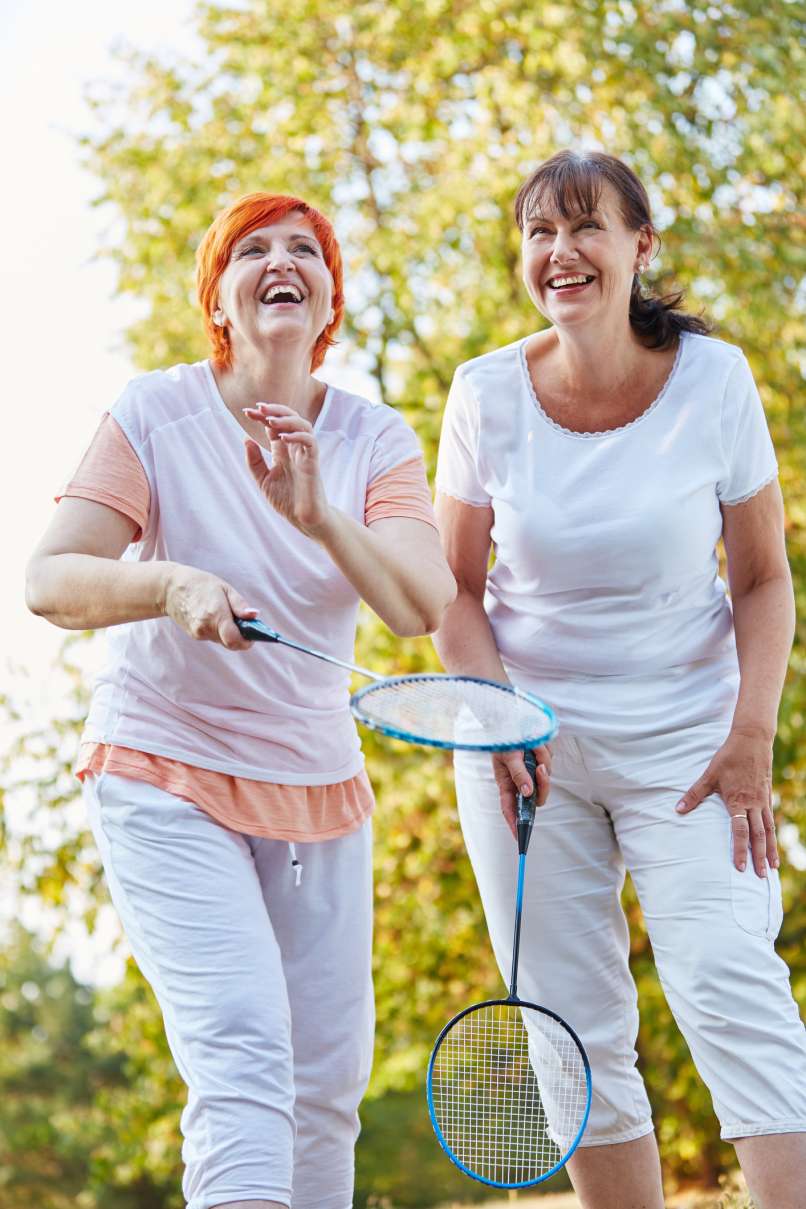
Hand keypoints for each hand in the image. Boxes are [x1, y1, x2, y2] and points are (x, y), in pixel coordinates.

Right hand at [163, 565, 256, 648]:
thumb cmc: (200, 584)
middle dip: (240, 636)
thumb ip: (239, 605)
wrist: (170, 588)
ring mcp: (198, 633)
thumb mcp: (224, 588)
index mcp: (215, 615)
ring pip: (222, 641)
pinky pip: (213, 637)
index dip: (247, 641)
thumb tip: (254, 616)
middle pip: (231, 643)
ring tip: (226, 615)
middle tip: (244, 622)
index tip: (253, 635)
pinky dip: (219, 631)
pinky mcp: (195, 635)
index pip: (235, 640)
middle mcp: (206, 628)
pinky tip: (215, 616)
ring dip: (229, 633)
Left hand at [243, 402, 331, 537]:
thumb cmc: (287, 501)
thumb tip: (245, 438)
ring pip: (303, 425)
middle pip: (290, 419)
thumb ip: (254, 461)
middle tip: (258, 408)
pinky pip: (310, 443)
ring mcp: (305, 454)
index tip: (247, 412)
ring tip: (271, 420)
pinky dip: (298, 436)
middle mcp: (295, 449)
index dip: (263, 416)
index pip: (274, 426)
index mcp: (283, 451)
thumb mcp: (263, 480)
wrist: (303, 520)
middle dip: (275, 411)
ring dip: (287, 419)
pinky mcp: (313, 463)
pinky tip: (283, 438)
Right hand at [492, 744, 551, 839]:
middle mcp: (520, 780)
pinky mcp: (541, 760)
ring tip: (531, 745)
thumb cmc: (504, 738)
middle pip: (538, 796)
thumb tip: (528, 793)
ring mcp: (532, 771)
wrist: (511, 716)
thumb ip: (518, 774)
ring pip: (546, 775)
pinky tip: (535, 742)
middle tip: (540, 768)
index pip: (510, 808)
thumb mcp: (508, 756)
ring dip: (541, 758)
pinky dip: (544, 749)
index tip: (519, 837)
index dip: (514, 823)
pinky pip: (549, 760)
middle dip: (543, 783)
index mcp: (507, 783)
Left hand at [675, 727, 777, 875]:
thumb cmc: (728, 757)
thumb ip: (694, 794)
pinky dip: (773, 835)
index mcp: (738, 800)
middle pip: (758, 835)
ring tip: (772, 868)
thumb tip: (677, 809)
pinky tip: (772, 845)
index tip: (740, 867)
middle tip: (760, 877)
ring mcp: (763, 801)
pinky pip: (771, 821)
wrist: (752, 740)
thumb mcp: (709, 774)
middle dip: (759, 857)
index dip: (740, 850)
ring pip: (768, 830)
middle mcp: (754, 804)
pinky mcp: (767, 797)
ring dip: (770, 850)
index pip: (740, 830)